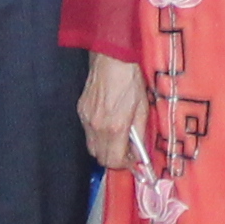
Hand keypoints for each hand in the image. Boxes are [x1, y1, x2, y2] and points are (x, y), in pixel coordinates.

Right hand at [80, 54, 146, 170]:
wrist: (112, 58)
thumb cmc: (131, 80)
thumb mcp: (143, 108)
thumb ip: (140, 134)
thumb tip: (140, 153)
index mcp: (115, 127)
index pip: (114, 161)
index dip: (124, 164)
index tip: (133, 159)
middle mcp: (97, 127)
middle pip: (100, 158)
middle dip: (114, 158)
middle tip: (126, 150)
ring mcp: (86, 119)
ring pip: (92, 147)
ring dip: (105, 148)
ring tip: (118, 136)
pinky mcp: (81, 111)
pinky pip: (88, 133)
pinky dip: (98, 135)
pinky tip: (108, 123)